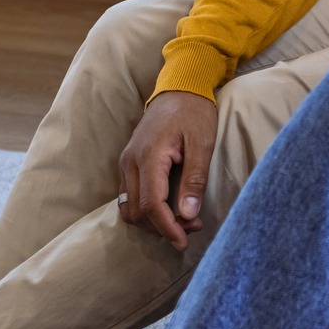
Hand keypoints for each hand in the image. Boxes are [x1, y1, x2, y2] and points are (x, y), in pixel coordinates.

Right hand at [116, 90, 216, 250]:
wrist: (180, 86)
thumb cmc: (194, 112)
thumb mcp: (202, 144)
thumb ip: (194, 180)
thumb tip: (188, 215)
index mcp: (149, 155)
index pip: (151, 205)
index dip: (167, 228)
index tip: (183, 241)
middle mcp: (130, 161)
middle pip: (137, 212)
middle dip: (162, 227)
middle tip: (192, 227)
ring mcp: (126, 161)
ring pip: (129, 207)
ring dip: (153, 221)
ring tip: (184, 219)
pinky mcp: (129, 162)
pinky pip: (130, 196)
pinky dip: (147, 209)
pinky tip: (170, 207)